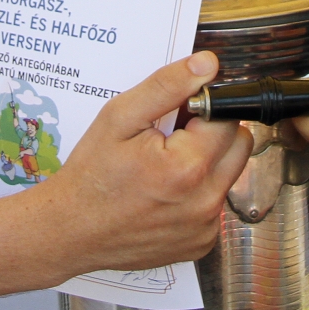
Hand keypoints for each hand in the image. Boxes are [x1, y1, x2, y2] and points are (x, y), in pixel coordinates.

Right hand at [34, 52, 252, 273]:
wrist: (70, 231)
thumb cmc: (90, 177)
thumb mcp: (119, 117)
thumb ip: (167, 86)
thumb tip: (207, 65)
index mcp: (188, 167)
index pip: (227, 117)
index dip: (203, 109)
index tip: (177, 116)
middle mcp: (204, 202)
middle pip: (238, 146)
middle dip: (212, 134)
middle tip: (172, 138)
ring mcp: (205, 228)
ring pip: (229, 174)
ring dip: (207, 163)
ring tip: (165, 167)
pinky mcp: (201, 243)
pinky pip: (215, 204)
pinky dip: (198, 193)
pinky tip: (166, 193)